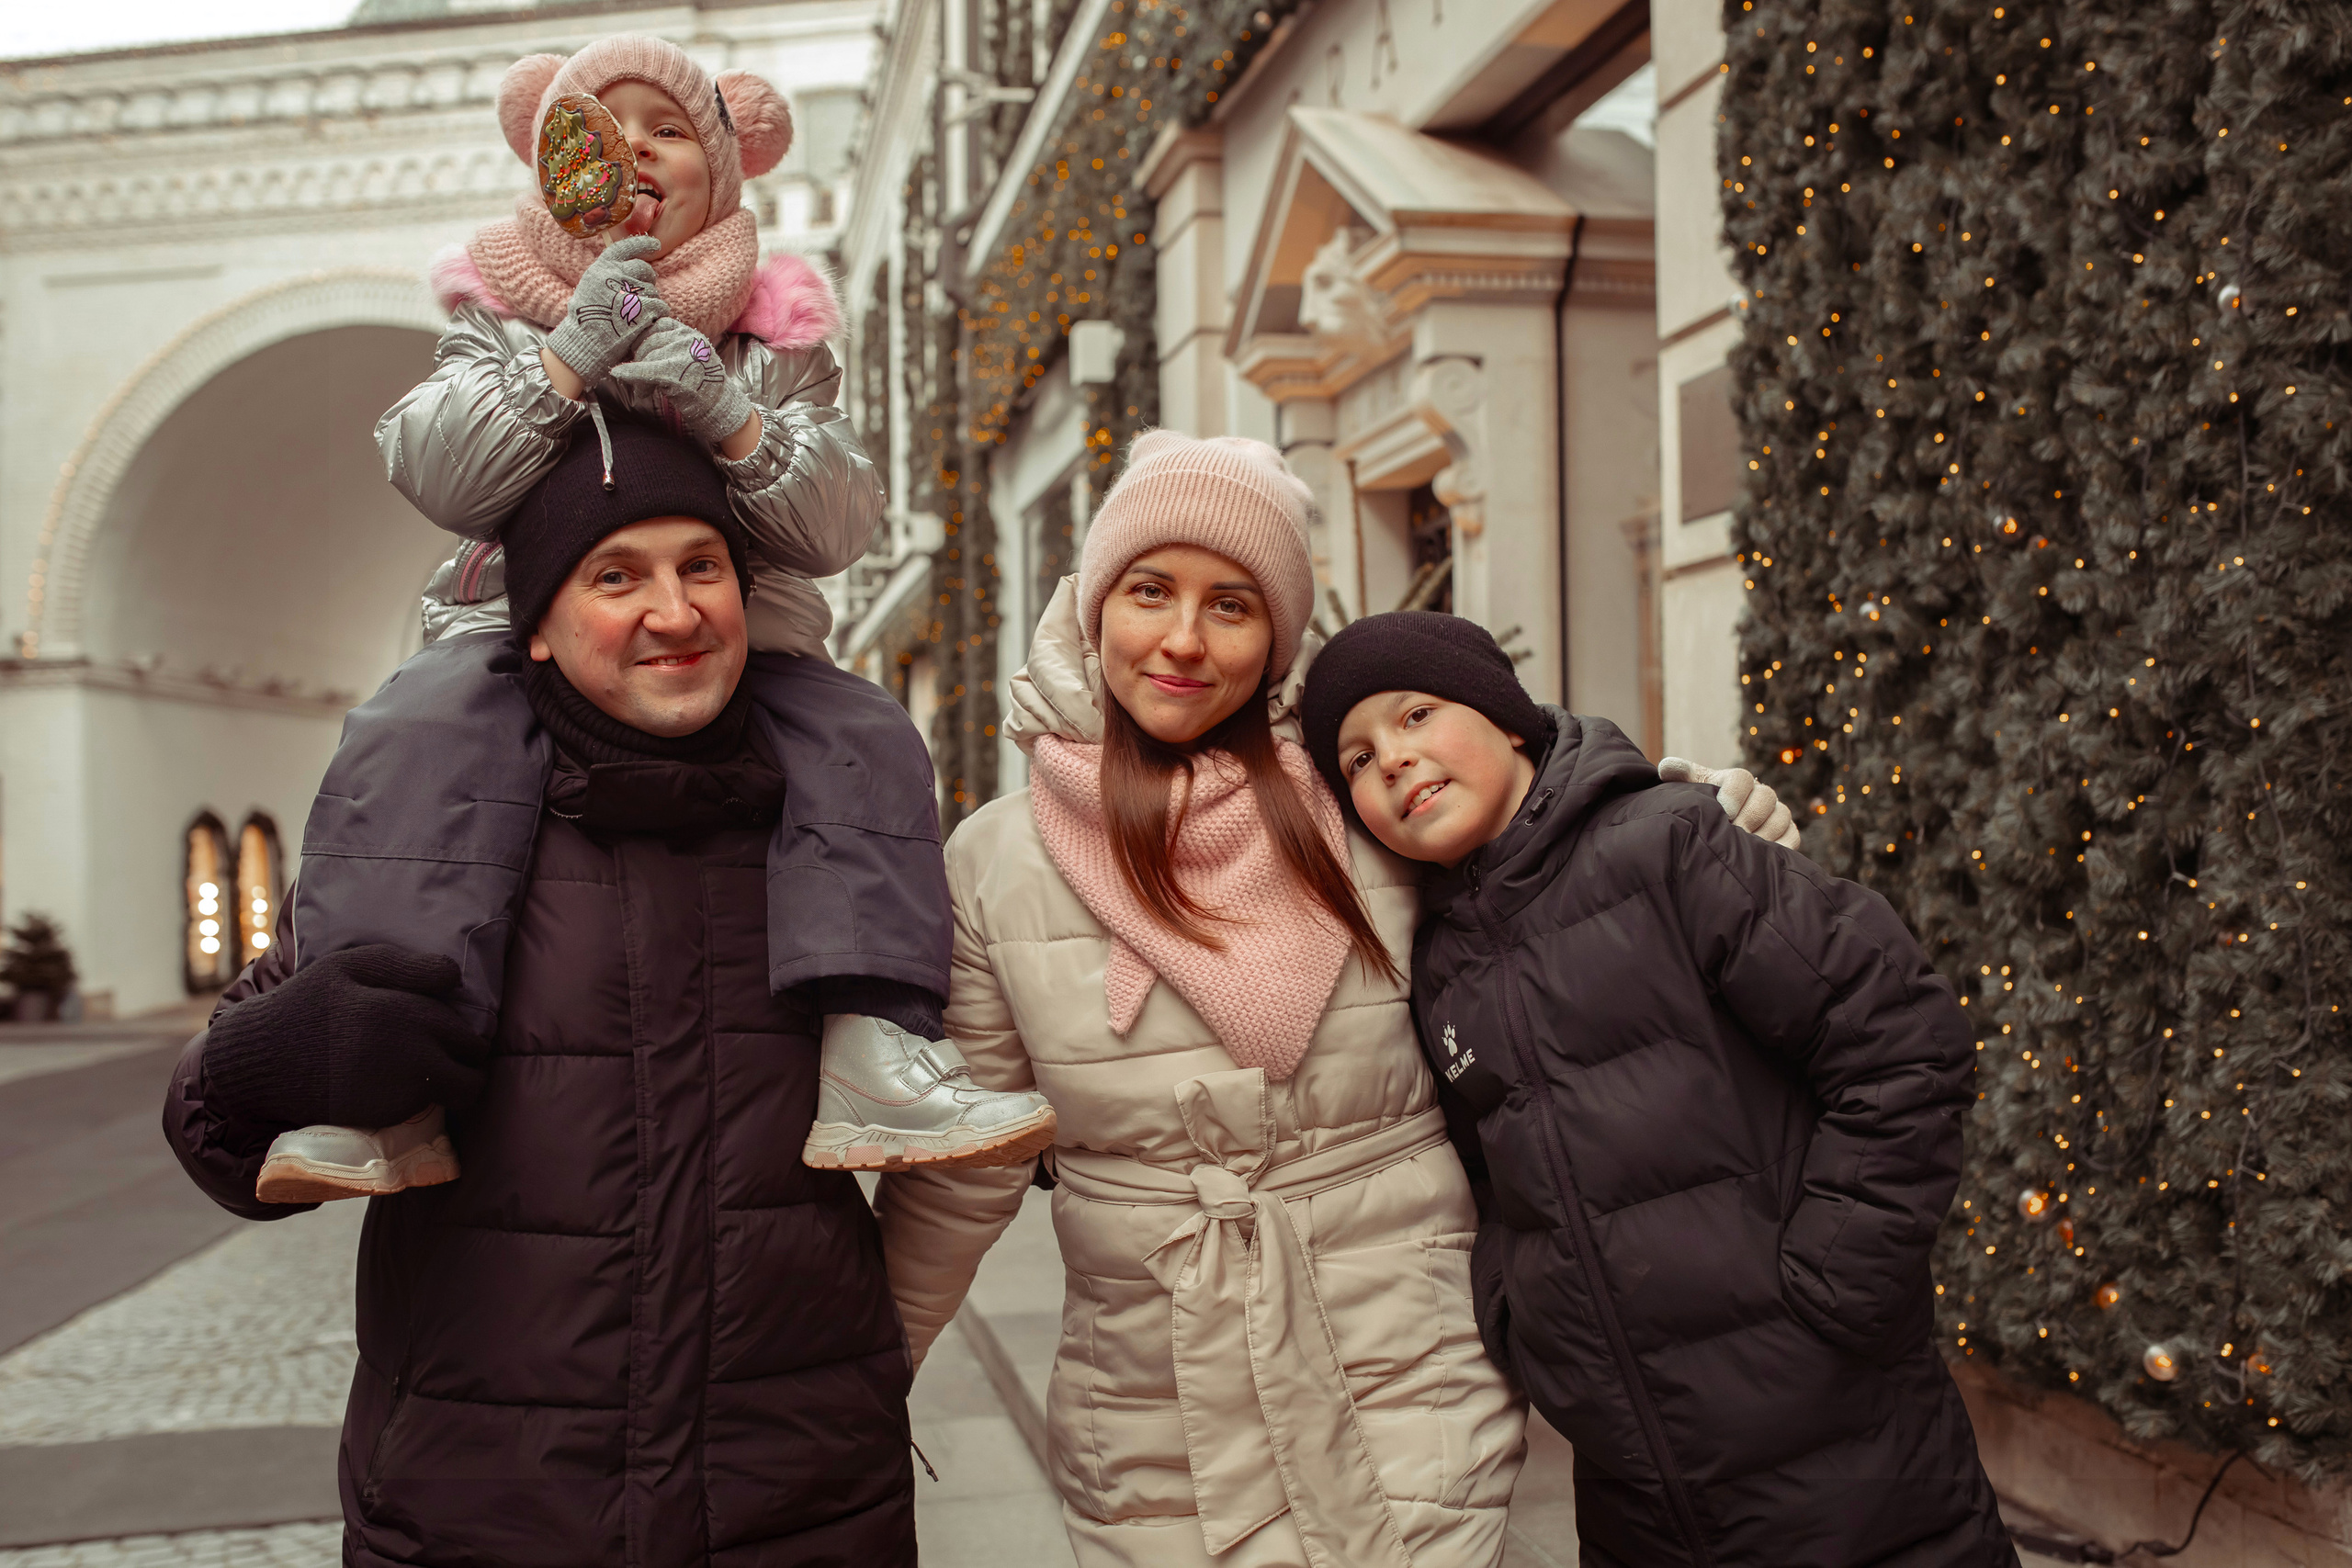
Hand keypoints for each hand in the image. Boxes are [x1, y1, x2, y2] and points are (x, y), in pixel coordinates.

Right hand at [203, 945, 493, 1131]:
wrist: (260, 1061)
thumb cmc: (306, 1005)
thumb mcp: (348, 966)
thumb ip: (404, 966)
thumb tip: (453, 975)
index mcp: (404, 1010)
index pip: (467, 1027)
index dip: (464, 1031)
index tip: (450, 1032)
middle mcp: (411, 1052)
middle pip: (473, 1059)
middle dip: (467, 1056)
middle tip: (445, 1053)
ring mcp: (400, 1089)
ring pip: (463, 1090)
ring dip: (457, 1083)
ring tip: (432, 1074)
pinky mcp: (385, 1117)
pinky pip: (429, 1109)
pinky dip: (424, 1100)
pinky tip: (396, 1087)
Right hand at [543, 234, 665, 386]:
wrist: (585, 345)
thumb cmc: (587, 320)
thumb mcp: (591, 288)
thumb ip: (608, 275)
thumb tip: (630, 267)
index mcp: (601, 268)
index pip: (625, 247)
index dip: (642, 244)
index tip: (655, 244)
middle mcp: (614, 276)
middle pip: (644, 269)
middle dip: (648, 279)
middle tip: (643, 293)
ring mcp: (629, 292)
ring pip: (654, 291)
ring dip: (651, 302)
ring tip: (636, 315)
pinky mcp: (641, 310)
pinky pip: (660, 307)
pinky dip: (658, 314)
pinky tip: (646, 322)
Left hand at [606, 316, 756, 449]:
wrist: (721, 408)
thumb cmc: (701, 387)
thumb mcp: (687, 359)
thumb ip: (667, 347)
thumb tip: (634, 346)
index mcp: (688, 333)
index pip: (655, 326)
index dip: (642, 340)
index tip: (636, 354)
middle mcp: (687, 338)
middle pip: (648, 341)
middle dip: (639, 360)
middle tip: (640, 382)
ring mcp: (683, 354)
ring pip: (646, 356)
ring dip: (638, 376)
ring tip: (644, 391)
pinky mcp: (676, 372)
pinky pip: (646, 369)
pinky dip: (630, 372)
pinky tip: (618, 373)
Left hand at [1658, 757, 1801, 850]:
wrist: (1717, 837)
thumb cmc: (1703, 811)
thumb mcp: (1690, 793)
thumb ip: (1679, 777)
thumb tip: (1666, 768)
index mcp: (1735, 781)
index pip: (1742, 778)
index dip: (1735, 793)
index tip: (1724, 811)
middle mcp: (1760, 794)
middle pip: (1766, 797)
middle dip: (1748, 818)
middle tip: (1734, 834)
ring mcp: (1777, 813)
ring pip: (1781, 817)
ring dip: (1763, 834)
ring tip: (1744, 848)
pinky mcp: (1788, 833)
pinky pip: (1792, 838)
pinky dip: (1779, 847)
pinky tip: (1760, 858)